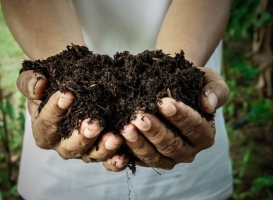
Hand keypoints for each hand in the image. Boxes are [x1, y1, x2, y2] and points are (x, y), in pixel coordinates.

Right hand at [17, 70, 128, 170]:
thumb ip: (29, 82)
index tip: (67, 94)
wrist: (74, 86)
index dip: (55, 110)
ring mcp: (83, 150)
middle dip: (82, 136)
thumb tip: (38, 86)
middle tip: (94, 124)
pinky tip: (125, 155)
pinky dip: (116, 161)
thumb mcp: (36, 78)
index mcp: (43, 130)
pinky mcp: (101, 151)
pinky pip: (108, 161)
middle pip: (70, 146)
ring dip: (103, 149)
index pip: (46, 124)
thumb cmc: (53, 83)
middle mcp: (62, 144)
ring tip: (114, 138)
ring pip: (91, 155)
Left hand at [115, 67, 229, 169]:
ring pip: (154, 157)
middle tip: (140, 117)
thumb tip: (209, 105)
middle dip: (156, 131)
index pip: (195, 128)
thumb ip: (216, 90)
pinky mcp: (149, 159)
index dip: (180, 116)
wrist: (170, 88)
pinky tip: (117, 139)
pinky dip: (127, 151)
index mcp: (204, 134)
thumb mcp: (209, 80)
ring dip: (139, 143)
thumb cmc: (191, 84)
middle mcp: (188, 150)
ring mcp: (168, 158)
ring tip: (126, 127)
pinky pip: (138, 160)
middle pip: (173, 146)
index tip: (164, 103)